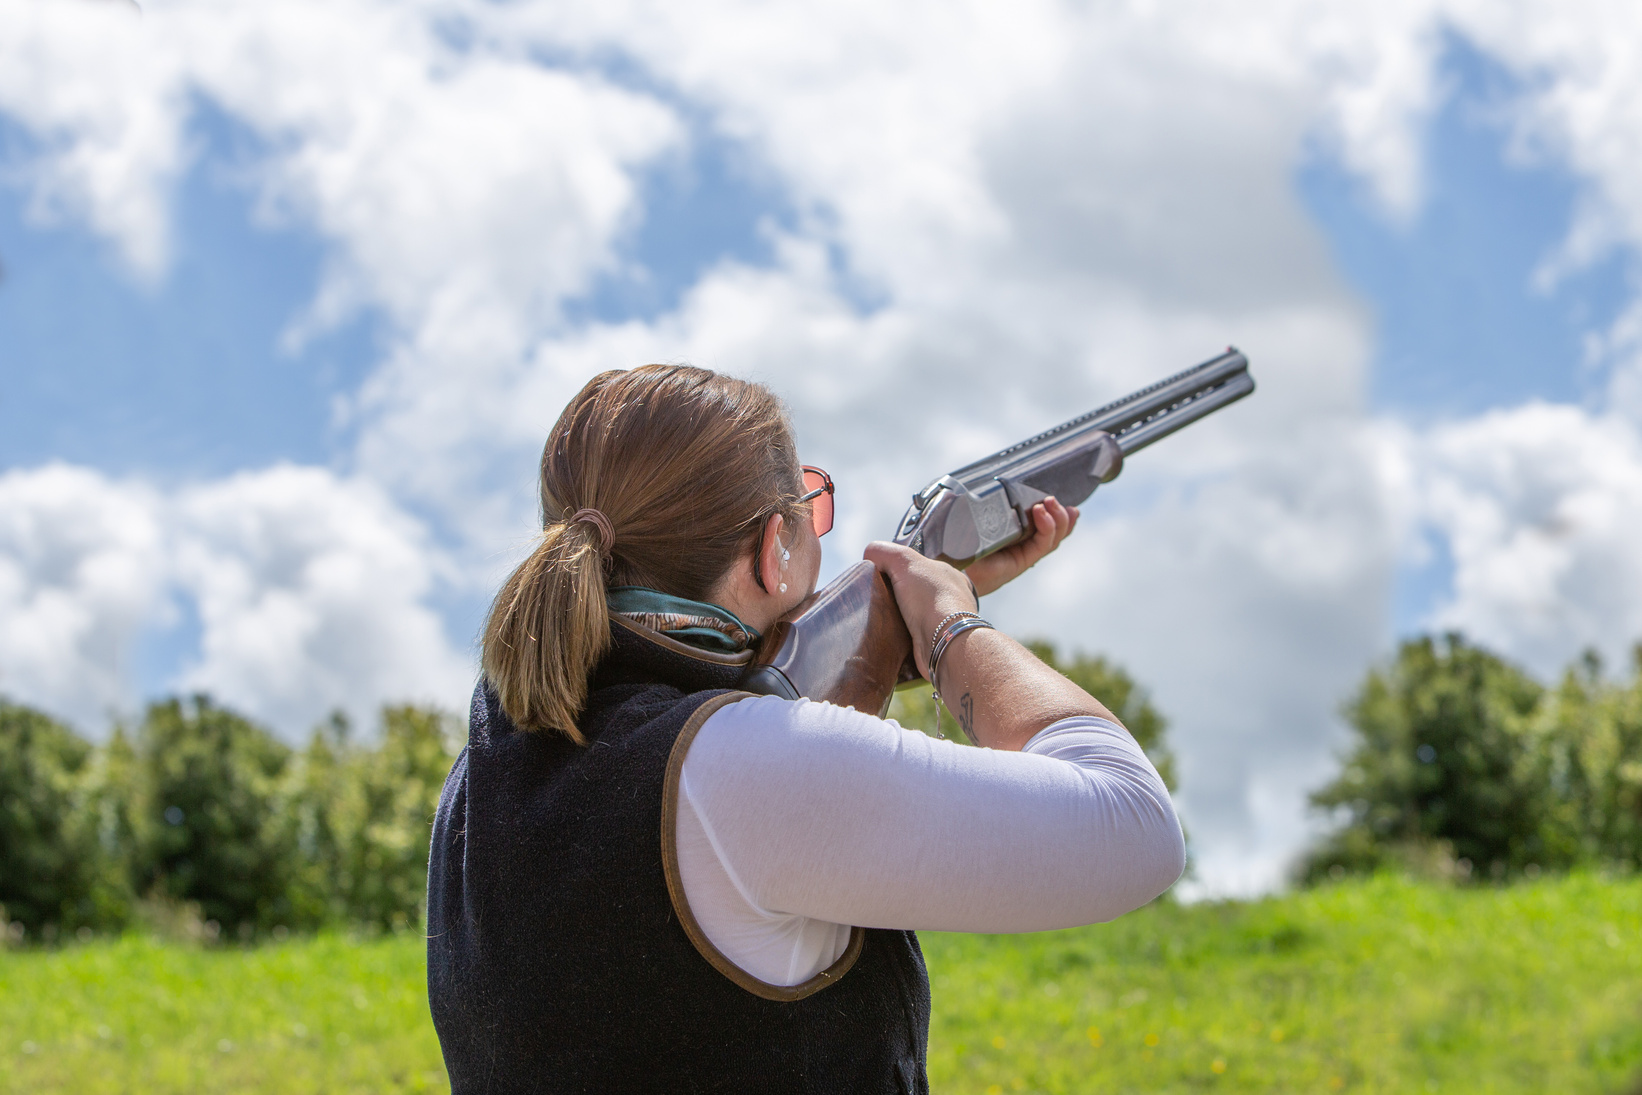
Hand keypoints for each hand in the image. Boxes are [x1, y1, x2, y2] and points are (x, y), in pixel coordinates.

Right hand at [863, 541, 982, 678]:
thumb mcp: (904, 561)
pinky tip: (889, 633)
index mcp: (949, 575)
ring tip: (880, 616)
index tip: (882, 575)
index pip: (920, 567)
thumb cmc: (931, 598)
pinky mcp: (934, 644)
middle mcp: (950, 598)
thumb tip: (869, 556)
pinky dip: (899, 635)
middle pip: (914, 591)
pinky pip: (911, 636)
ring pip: (911, 614)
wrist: (945, 643)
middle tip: (877, 597)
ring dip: (895, 616)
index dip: (899, 568)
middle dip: (895, 594)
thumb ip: (884, 552)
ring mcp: (943, 622)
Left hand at [965, 497, 1078, 596]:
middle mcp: (1022, 545)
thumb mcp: (979, 518)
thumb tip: (994, 481)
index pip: (1043, 524)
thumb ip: (990, 504)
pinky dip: (1047, 528)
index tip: (1057, 499)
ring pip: (1052, 538)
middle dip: (1060, 514)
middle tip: (1054, 499)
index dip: (1055, 513)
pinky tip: (1042, 513)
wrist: (954, 565)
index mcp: (1014, 534)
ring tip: (1051, 502)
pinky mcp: (1022, 561)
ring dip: (1057, 519)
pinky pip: (1042, 544)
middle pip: (1053, 531)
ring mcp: (1024, 553)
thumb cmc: (961, 541)